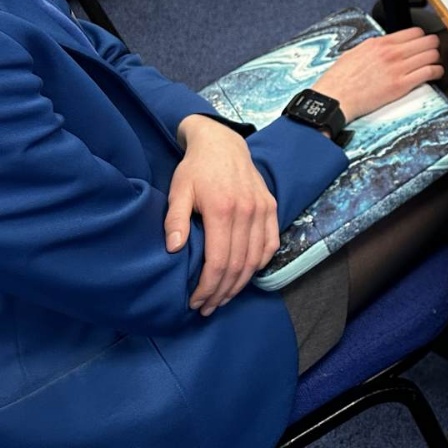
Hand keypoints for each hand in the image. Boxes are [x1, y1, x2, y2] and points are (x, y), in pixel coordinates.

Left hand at [168, 115, 279, 315]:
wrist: (223, 144)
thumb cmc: (196, 169)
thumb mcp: (178, 190)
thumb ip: (175, 220)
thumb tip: (173, 249)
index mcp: (222, 210)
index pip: (219, 261)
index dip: (207, 287)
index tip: (194, 301)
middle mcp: (247, 212)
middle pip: (238, 265)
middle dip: (222, 292)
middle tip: (207, 307)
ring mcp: (263, 210)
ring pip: (256, 258)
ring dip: (241, 283)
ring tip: (223, 297)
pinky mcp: (271, 207)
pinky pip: (271, 243)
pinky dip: (260, 263)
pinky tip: (246, 274)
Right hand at [310, 26, 443, 123]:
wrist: (335, 97)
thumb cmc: (340, 79)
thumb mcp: (356, 52)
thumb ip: (375, 47)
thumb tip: (385, 46)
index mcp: (380, 43)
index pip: (415, 32)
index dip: (422, 37)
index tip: (423, 43)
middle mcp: (391, 52)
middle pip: (427, 41)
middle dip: (432, 46)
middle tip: (431, 53)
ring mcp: (397, 68)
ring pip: (432, 55)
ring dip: (436, 59)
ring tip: (434, 64)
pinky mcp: (401, 85)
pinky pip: (429, 72)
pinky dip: (437, 72)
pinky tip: (435, 74)